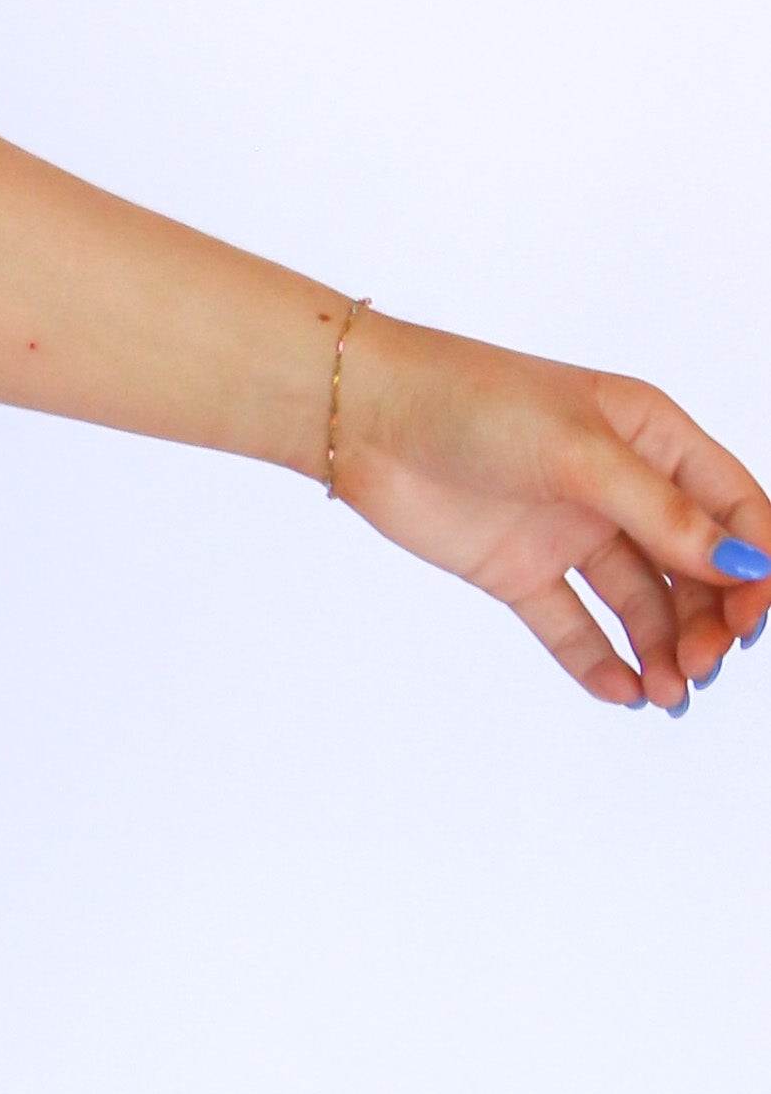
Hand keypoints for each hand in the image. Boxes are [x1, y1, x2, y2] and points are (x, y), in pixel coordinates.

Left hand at [338, 315, 767, 709]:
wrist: (363, 417)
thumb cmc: (472, 400)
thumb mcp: (580, 451)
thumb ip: (660, 513)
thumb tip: (744, 564)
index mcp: (651, 437)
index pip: (733, 508)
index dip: (758, 563)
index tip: (756, 616)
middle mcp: (619, 486)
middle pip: (693, 566)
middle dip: (710, 618)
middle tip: (703, 664)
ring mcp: (569, 530)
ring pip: (639, 603)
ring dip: (662, 648)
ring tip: (667, 692)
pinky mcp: (519, 569)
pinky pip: (573, 625)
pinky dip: (599, 661)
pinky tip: (623, 693)